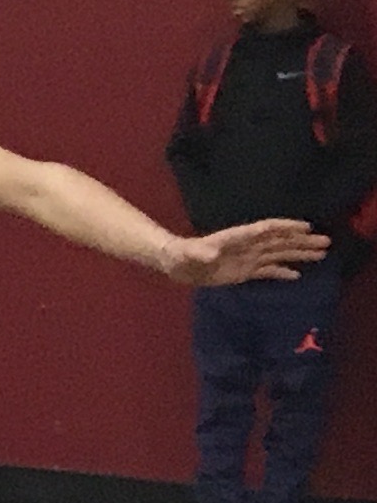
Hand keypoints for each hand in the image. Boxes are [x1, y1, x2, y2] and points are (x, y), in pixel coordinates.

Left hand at [175, 217, 330, 288]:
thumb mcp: (189, 254)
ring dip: (298, 254)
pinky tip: (297, 275)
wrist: (176, 265)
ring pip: (278, 255)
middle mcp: (247, 246)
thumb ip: (200, 254)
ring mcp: (247, 259)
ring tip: (321, 254)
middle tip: (326, 242)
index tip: (307, 227)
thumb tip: (209, 256)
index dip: (286, 227)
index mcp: (238, 238)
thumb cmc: (181, 255)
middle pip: (280, 242)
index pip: (267, 229)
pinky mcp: (243, 272)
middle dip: (302, 242)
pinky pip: (267, 271)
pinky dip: (282, 272)